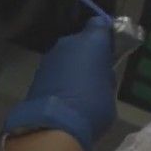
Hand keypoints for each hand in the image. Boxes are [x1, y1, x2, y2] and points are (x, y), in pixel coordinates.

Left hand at [2, 17, 116, 150]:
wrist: (54, 125)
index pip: (100, 25)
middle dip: (89, 53)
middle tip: (98, 72)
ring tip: (81, 88)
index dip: (107, 35)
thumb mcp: (110, 92)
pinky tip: (66, 95)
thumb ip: (105, 76)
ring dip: (74, 65)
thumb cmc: (92, 107)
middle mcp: (69, 43)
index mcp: (91, 42)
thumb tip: (101, 72)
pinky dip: (61, 76)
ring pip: (67, 55)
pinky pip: (56, 69)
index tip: (112, 49)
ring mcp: (50, 57)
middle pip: (82, 41)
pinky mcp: (38, 72)